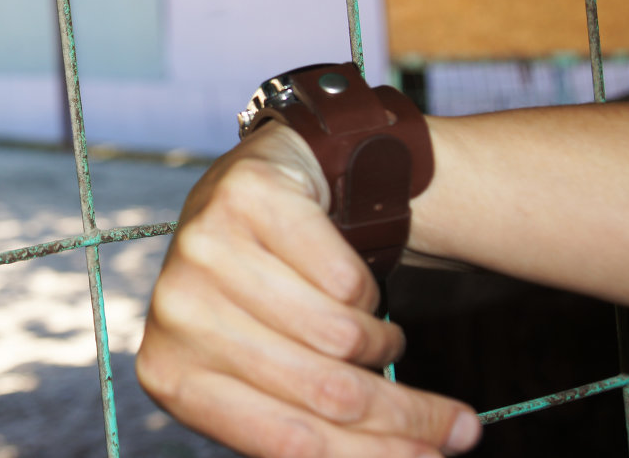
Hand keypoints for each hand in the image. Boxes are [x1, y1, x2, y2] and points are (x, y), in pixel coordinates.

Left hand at [136, 123, 481, 456]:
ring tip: (371, 334)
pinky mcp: (243, 197)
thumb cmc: (259, 302)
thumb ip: (311, 425)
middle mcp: (174, 311)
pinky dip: (364, 289)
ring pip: (342, 335)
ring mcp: (200, 248)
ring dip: (378, 343)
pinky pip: (345, 276)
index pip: (290, 443)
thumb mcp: (265, 373)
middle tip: (459, 425)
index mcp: (169, 374)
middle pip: (326, 391)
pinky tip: (344, 282)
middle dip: (407, 415)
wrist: (255, 194)